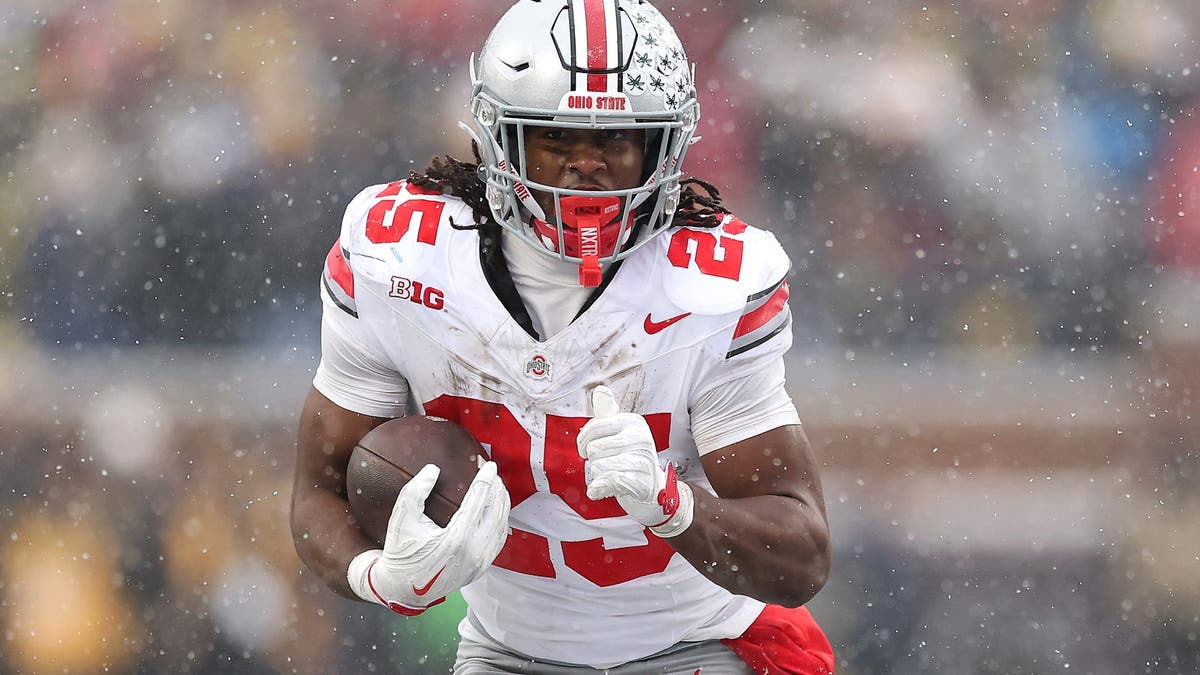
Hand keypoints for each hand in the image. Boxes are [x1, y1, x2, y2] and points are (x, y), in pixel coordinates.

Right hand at [348, 461, 509, 614]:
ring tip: (496, 487)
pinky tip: (495, 510)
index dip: (485, 479)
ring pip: (502, 526)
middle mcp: (473, 552)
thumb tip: (433, 470)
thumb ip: (415, 492)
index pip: (478, 500)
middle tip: (491, 473)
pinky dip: (500, 521)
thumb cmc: (402, 552)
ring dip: (501, 504)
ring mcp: (480, 562)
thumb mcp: (401, 519)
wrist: (402, 588)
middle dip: (497, 488)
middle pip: (496, 511)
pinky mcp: (481, 569)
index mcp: (456, 539)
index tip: (488, 465)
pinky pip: (498, 540)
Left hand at [576, 385, 693, 535]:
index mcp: (633, 422)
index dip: (583, 440)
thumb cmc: (631, 458)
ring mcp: (643, 460)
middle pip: (595, 448)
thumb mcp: (620, 432)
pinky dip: (598, 488)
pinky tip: (598, 490)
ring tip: (609, 475)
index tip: (585, 448)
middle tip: (604, 463)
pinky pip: (609, 481)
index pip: (595, 426)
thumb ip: (608, 413)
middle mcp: (641, 438)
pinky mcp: (641, 482)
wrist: (653, 489)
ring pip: (599, 466)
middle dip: (593, 460)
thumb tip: (600, 390)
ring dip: (598, 475)